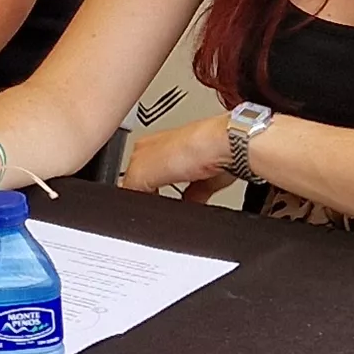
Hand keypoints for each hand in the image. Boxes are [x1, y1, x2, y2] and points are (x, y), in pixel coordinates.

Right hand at [119, 114, 233, 199]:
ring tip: (172, 204)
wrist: (226, 148)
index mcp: (145, 147)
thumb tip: (127, 199)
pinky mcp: (208, 177)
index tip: (132, 202)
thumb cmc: (189, 147)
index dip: (129, 190)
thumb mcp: (140, 171)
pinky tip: (191, 206)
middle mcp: (166, 152)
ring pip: (173, 189)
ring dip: (172, 200)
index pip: (129, 173)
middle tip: (153, 204)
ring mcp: (189, 164)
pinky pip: (195, 196)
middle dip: (151, 195)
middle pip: (151, 181)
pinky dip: (193, 204)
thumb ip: (129, 187)